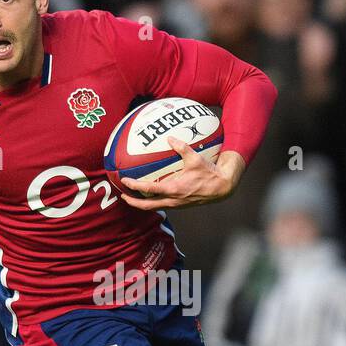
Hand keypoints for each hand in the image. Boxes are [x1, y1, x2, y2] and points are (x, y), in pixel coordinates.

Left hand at [118, 140, 241, 209]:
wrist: (222, 188)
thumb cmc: (209, 173)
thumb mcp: (195, 158)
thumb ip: (181, 147)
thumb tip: (169, 137)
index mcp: (174, 189)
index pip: (148, 189)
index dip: (134, 186)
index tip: (125, 180)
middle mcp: (172, 200)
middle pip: (147, 206)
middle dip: (133, 202)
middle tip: (123, 195)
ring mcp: (176, 204)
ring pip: (154, 207)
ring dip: (142, 203)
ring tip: (134, 196)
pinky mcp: (180, 204)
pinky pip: (163, 204)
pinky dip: (153, 201)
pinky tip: (152, 194)